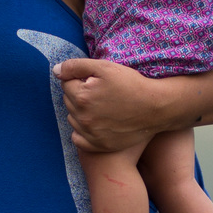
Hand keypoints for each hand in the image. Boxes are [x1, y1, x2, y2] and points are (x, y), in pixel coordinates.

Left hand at [55, 58, 177, 152]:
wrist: (156, 108)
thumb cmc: (132, 84)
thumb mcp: (105, 67)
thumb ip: (76, 66)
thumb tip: (56, 71)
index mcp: (82, 97)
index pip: (66, 84)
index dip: (80, 79)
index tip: (95, 80)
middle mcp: (83, 117)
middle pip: (68, 101)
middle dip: (79, 94)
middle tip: (99, 91)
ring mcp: (90, 134)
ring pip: (72, 119)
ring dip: (80, 111)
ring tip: (100, 106)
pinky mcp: (99, 145)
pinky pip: (78, 139)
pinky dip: (82, 131)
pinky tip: (94, 123)